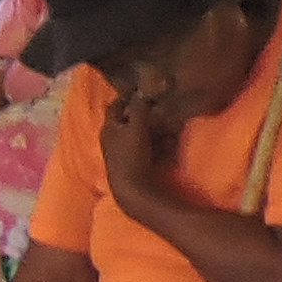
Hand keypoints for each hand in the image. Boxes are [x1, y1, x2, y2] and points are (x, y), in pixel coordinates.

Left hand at [96, 81, 189, 217]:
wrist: (132, 191)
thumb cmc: (130, 155)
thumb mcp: (135, 127)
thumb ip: (138, 108)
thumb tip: (141, 90)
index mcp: (108, 129)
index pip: (115, 106)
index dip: (127, 97)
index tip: (143, 90)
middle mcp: (112, 140)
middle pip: (130, 122)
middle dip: (147, 116)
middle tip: (163, 109)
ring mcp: (123, 154)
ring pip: (141, 137)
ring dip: (156, 131)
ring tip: (173, 127)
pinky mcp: (134, 166)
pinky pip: (148, 151)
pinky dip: (158, 146)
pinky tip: (171, 145)